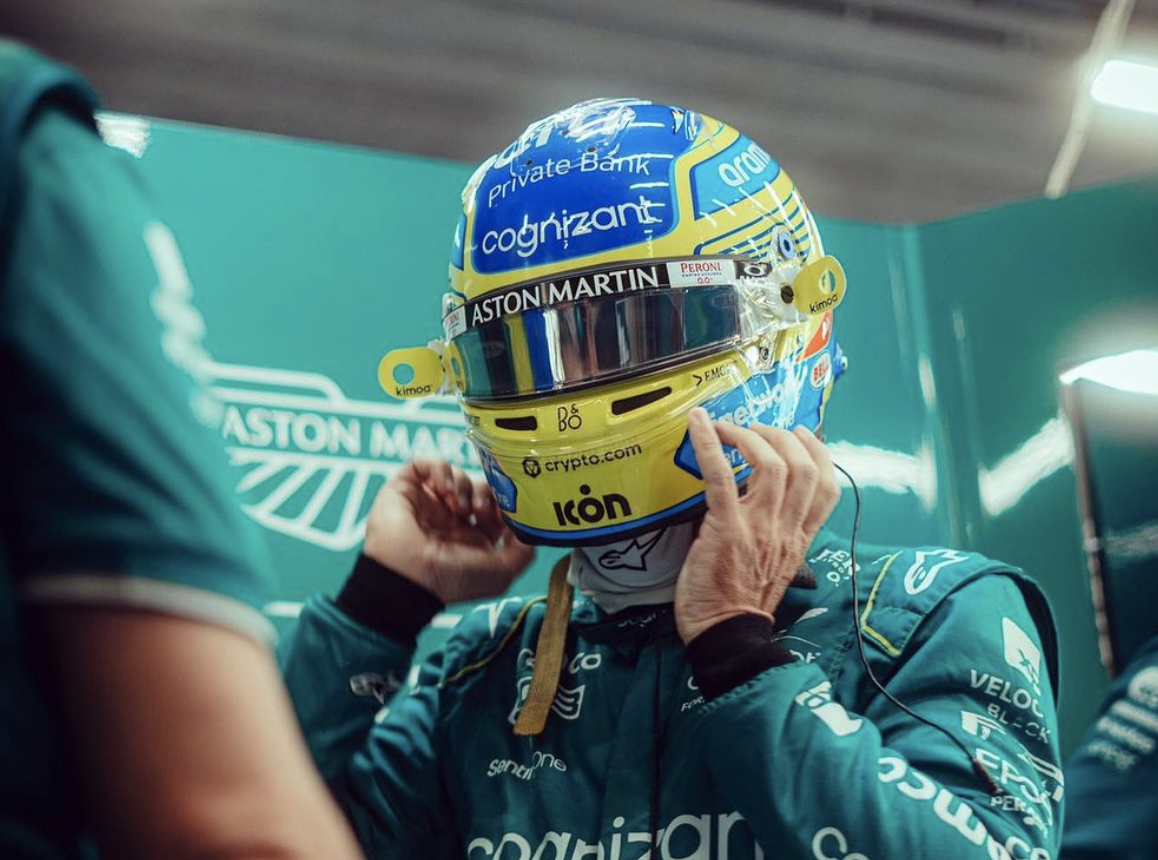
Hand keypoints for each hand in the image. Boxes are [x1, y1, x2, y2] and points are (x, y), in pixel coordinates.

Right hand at [363, 459, 534, 603]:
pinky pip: (425, 464)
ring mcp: (427, 502)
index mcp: (470, 537)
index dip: (504, 503)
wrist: (410, 577)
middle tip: (482, 510)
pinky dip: (440, 470)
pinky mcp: (406, 488)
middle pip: (478, 488)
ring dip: (464, 486)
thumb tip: (531, 531)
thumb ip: (523, 552)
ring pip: (456, 474)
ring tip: (459, 507)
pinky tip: (445, 490)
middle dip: (486, 493)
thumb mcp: (501, 573)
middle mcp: (449, 518)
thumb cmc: (453, 580)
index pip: (494, 507)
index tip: (508, 509)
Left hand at [675, 408, 839, 643]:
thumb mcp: (774, 565)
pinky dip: (710, 444)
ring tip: (731, 427)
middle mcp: (785, 529)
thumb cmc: (740, 601)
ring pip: (772, 465)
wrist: (724, 635)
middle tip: (757, 428)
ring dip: (750, 436)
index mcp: (799, 538)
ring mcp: (758, 527)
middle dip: (783, 436)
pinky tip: (698, 424)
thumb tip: (762, 499)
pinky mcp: (726, 528)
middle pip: (803, 467)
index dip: (818, 452)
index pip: (828, 487)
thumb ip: (777, 532)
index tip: (801, 433)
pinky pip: (722, 477)